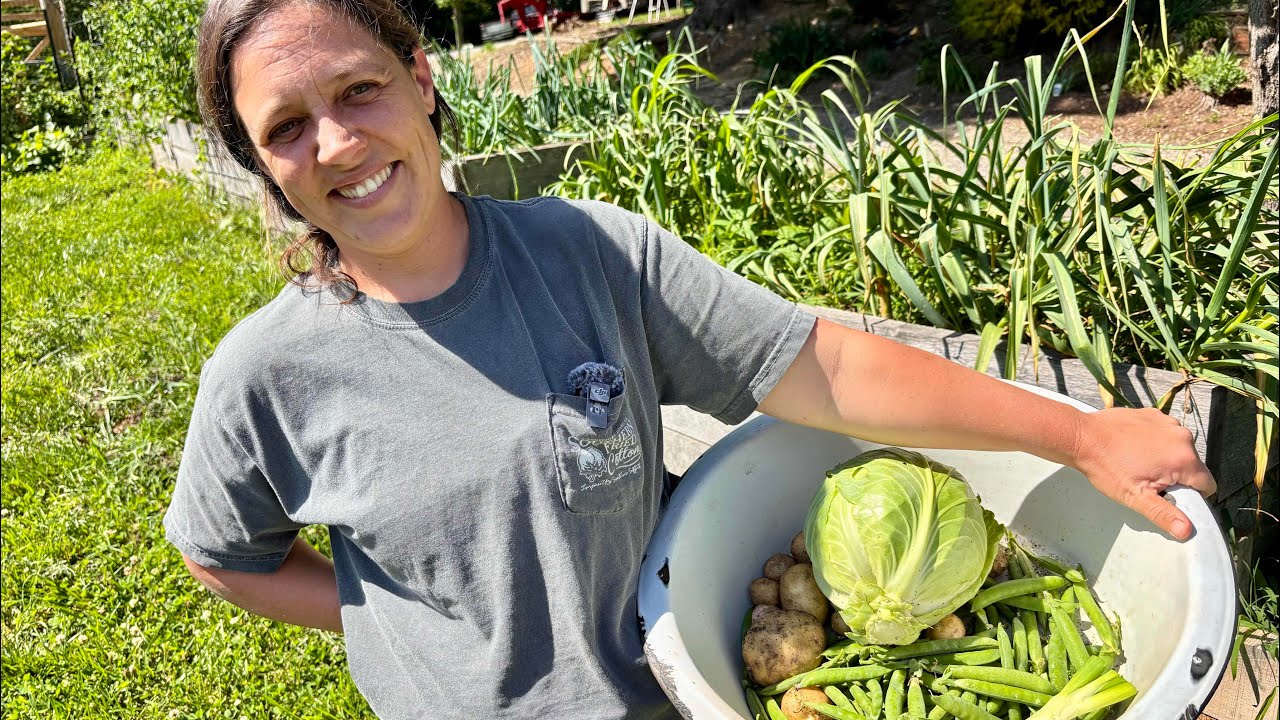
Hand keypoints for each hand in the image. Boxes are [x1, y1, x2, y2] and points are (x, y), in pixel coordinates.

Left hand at [1070, 407, 1216, 540]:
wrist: (1082, 437)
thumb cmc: (1106, 467)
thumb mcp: (1135, 497)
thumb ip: (1164, 514)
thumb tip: (1186, 530)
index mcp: (1184, 458)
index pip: (1207, 485)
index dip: (1191, 496)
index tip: (1169, 495)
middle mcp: (1182, 436)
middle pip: (1193, 466)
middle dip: (1176, 476)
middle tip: (1147, 479)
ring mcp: (1168, 422)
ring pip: (1179, 449)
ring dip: (1166, 458)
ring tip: (1138, 463)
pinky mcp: (1154, 414)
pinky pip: (1165, 434)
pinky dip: (1155, 442)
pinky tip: (1133, 447)